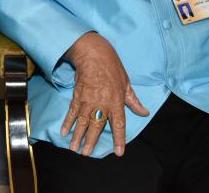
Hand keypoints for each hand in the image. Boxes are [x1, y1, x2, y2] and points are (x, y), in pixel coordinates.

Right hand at [61, 32, 148, 155]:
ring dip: (77, 135)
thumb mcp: (126, 83)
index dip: (119, 139)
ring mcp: (88, 100)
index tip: (119, 152)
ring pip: (82, 121)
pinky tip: (64, 131)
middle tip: (86, 154)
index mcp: (116, 101)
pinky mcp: (77, 96)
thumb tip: (144, 112)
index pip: (119, 124)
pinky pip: (72, 111)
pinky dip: (68, 122)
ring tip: (73, 148)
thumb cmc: (112, 67)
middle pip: (96, 126)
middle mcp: (102, 103)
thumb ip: (133, 101)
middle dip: (91, 140)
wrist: (93, 54)